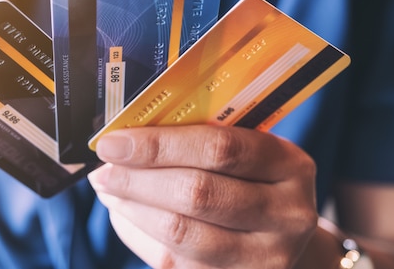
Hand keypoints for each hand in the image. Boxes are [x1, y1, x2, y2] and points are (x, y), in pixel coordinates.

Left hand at [87, 124, 318, 268]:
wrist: (286, 239)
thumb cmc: (254, 182)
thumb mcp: (247, 151)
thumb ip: (200, 139)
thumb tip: (128, 137)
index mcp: (290, 166)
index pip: (219, 149)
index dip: (158, 145)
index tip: (114, 141)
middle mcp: (287, 215)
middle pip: (198, 194)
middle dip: (138, 179)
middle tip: (104, 168)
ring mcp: (265, 259)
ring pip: (182, 234)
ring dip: (132, 208)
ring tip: (108, 189)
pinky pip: (173, 262)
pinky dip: (138, 235)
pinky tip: (124, 214)